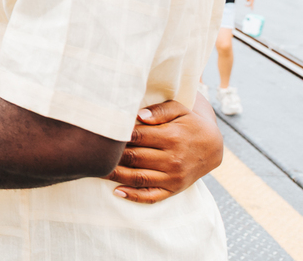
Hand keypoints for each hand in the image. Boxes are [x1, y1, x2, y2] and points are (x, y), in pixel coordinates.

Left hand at [105, 100, 222, 203]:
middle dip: (111, 155)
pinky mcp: (174, 189)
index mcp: (172, 137)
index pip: (136, 136)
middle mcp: (172, 159)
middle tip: (91, 151)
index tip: (100, 132)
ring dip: (115, 175)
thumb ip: (159, 110)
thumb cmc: (189, 123)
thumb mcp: (179, 109)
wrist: (213, 145)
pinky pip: (152, 196)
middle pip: (134, 157)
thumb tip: (138, 115)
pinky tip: (116, 191)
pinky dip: (134, 196)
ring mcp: (173, 177)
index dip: (117, 135)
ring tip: (95, 170)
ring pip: (138, 178)